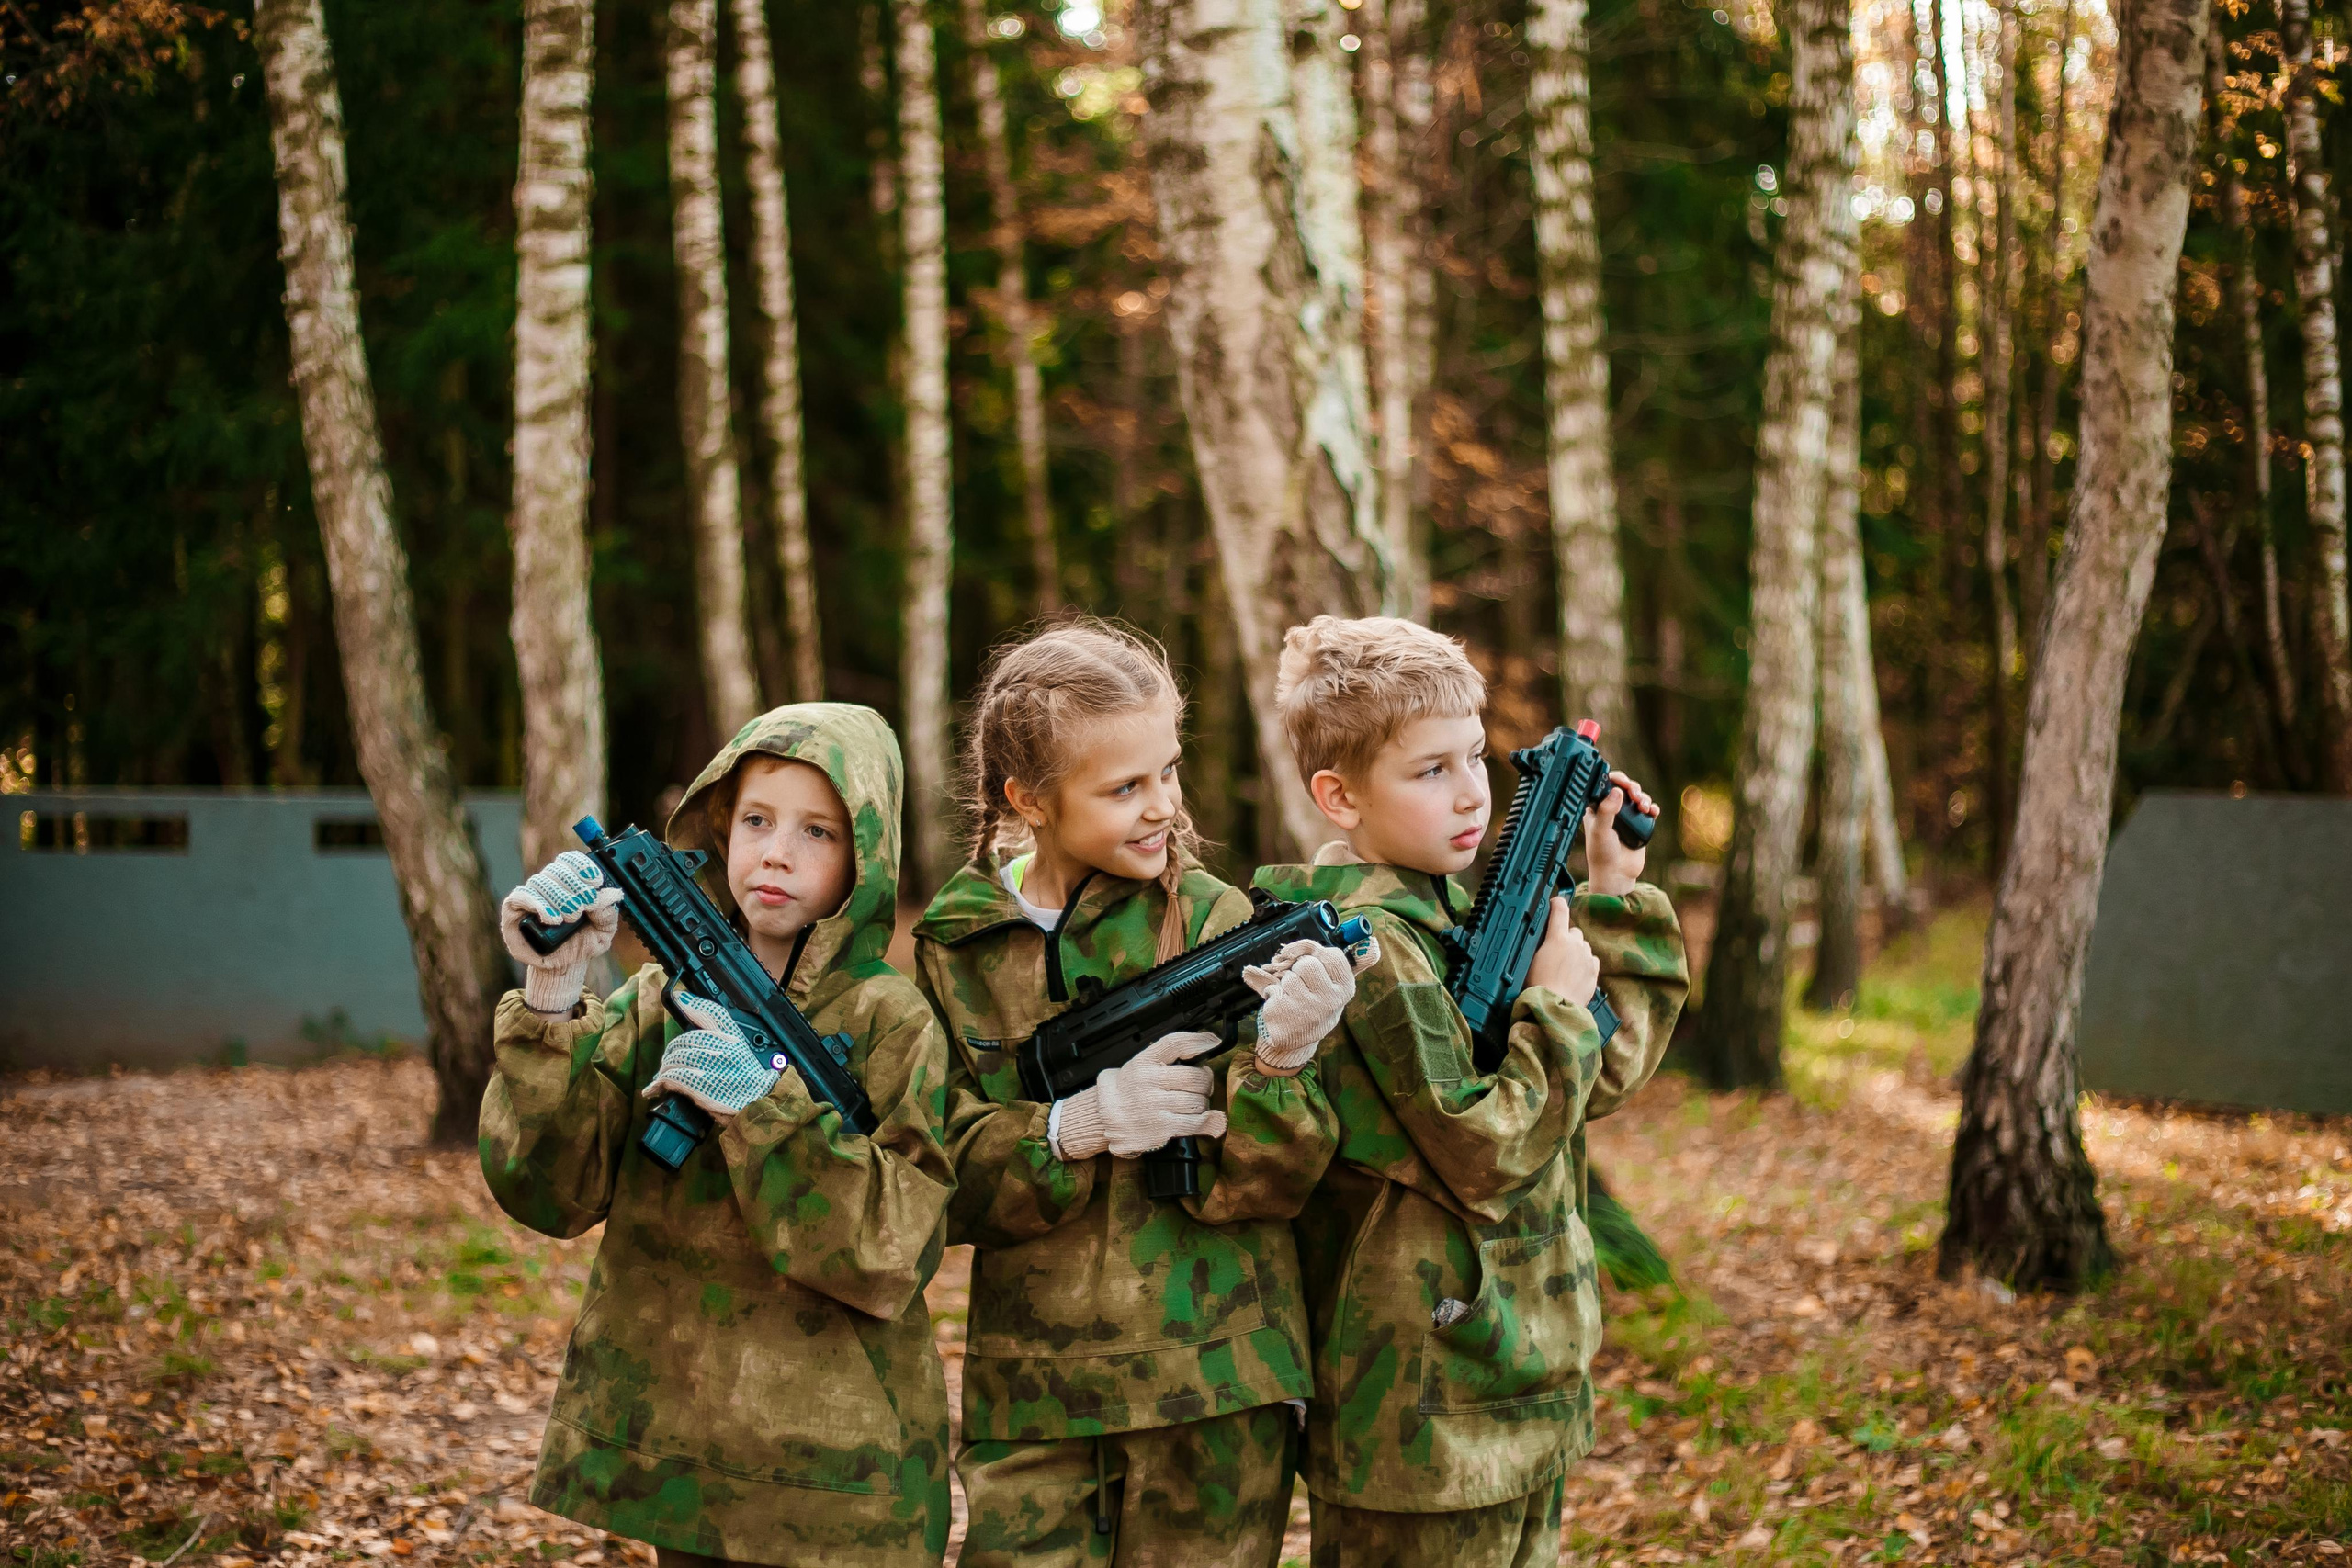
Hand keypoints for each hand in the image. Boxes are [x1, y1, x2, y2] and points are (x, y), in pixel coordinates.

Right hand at [500, 851, 624, 1013]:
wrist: (564, 966)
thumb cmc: (582, 943)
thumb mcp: (603, 930)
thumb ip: (608, 911)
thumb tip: (613, 893)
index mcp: (569, 883)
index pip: (571, 861)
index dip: (582, 866)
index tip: (595, 881)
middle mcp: (548, 885)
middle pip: (556, 870)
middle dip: (574, 886)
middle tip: (584, 906)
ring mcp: (530, 895)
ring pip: (540, 882)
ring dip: (558, 897)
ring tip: (570, 917)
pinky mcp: (513, 909)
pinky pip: (521, 897)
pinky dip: (537, 904)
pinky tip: (551, 918)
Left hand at [641, 991, 792, 1120]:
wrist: (759, 1107)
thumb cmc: (749, 1085)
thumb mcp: (742, 1055)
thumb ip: (722, 1038)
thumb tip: (693, 1015)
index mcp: (734, 1039)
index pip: (712, 1013)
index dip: (692, 1003)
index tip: (678, 997)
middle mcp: (723, 1047)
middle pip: (684, 1040)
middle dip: (671, 1053)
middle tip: (669, 1064)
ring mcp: (713, 1065)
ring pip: (674, 1058)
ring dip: (664, 1070)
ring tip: (664, 1079)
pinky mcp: (702, 1084)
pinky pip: (673, 1076)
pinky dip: (660, 1083)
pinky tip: (656, 1089)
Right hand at [1050, 1030, 1227, 1160]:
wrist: (1103, 1119)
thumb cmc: (1126, 1091)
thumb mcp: (1138, 1065)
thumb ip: (1165, 1058)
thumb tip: (1203, 1048)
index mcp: (1144, 1062)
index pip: (1174, 1043)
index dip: (1198, 1040)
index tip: (1212, 1040)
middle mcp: (1149, 1081)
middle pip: (1196, 1077)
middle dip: (1205, 1082)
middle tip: (1201, 1086)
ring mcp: (1155, 1104)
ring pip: (1198, 1101)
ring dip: (1202, 1103)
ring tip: (1193, 1104)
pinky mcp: (1162, 1127)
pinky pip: (1195, 1122)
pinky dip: (1209, 1121)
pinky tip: (1212, 1120)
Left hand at [1244, 940, 1357, 1074]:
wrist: (1294, 1038)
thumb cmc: (1314, 1004)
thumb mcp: (1334, 987)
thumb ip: (1346, 964)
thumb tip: (1373, 945)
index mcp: (1345, 988)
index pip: (1333, 955)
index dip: (1316, 952)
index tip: (1312, 959)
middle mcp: (1331, 1000)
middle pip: (1308, 963)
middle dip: (1299, 969)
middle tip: (1302, 983)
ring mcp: (1309, 1009)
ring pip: (1290, 975)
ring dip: (1286, 982)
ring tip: (1292, 996)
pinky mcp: (1286, 1013)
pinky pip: (1274, 987)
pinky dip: (1272, 992)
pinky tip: (1281, 1004)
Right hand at [1524, 895, 1599, 1001]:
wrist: (1554, 1007)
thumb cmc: (1537, 986)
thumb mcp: (1531, 959)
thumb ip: (1540, 942)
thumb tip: (1541, 934)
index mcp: (1557, 938)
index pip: (1560, 909)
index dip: (1557, 903)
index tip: (1555, 903)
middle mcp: (1575, 944)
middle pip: (1573, 931)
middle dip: (1566, 938)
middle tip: (1556, 952)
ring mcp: (1586, 957)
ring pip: (1583, 946)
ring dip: (1576, 951)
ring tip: (1564, 967)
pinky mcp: (1594, 971)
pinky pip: (1591, 960)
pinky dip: (1584, 964)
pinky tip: (1574, 974)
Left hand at [1584, 770, 1656, 896]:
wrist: (1616, 874)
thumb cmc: (1602, 854)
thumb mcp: (1601, 830)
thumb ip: (1607, 811)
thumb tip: (1617, 791)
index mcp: (1596, 807)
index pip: (1605, 785)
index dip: (1615, 780)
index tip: (1622, 782)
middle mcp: (1611, 809)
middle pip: (1624, 788)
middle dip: (1632, 787)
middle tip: (1634, 794)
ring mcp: (1626, 817)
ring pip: (1638, 797)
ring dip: (1643, 797)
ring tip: (1643, 807)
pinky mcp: (1639, 825)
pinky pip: (1648, 810)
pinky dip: (1652, 807)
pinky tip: (1652, 812)